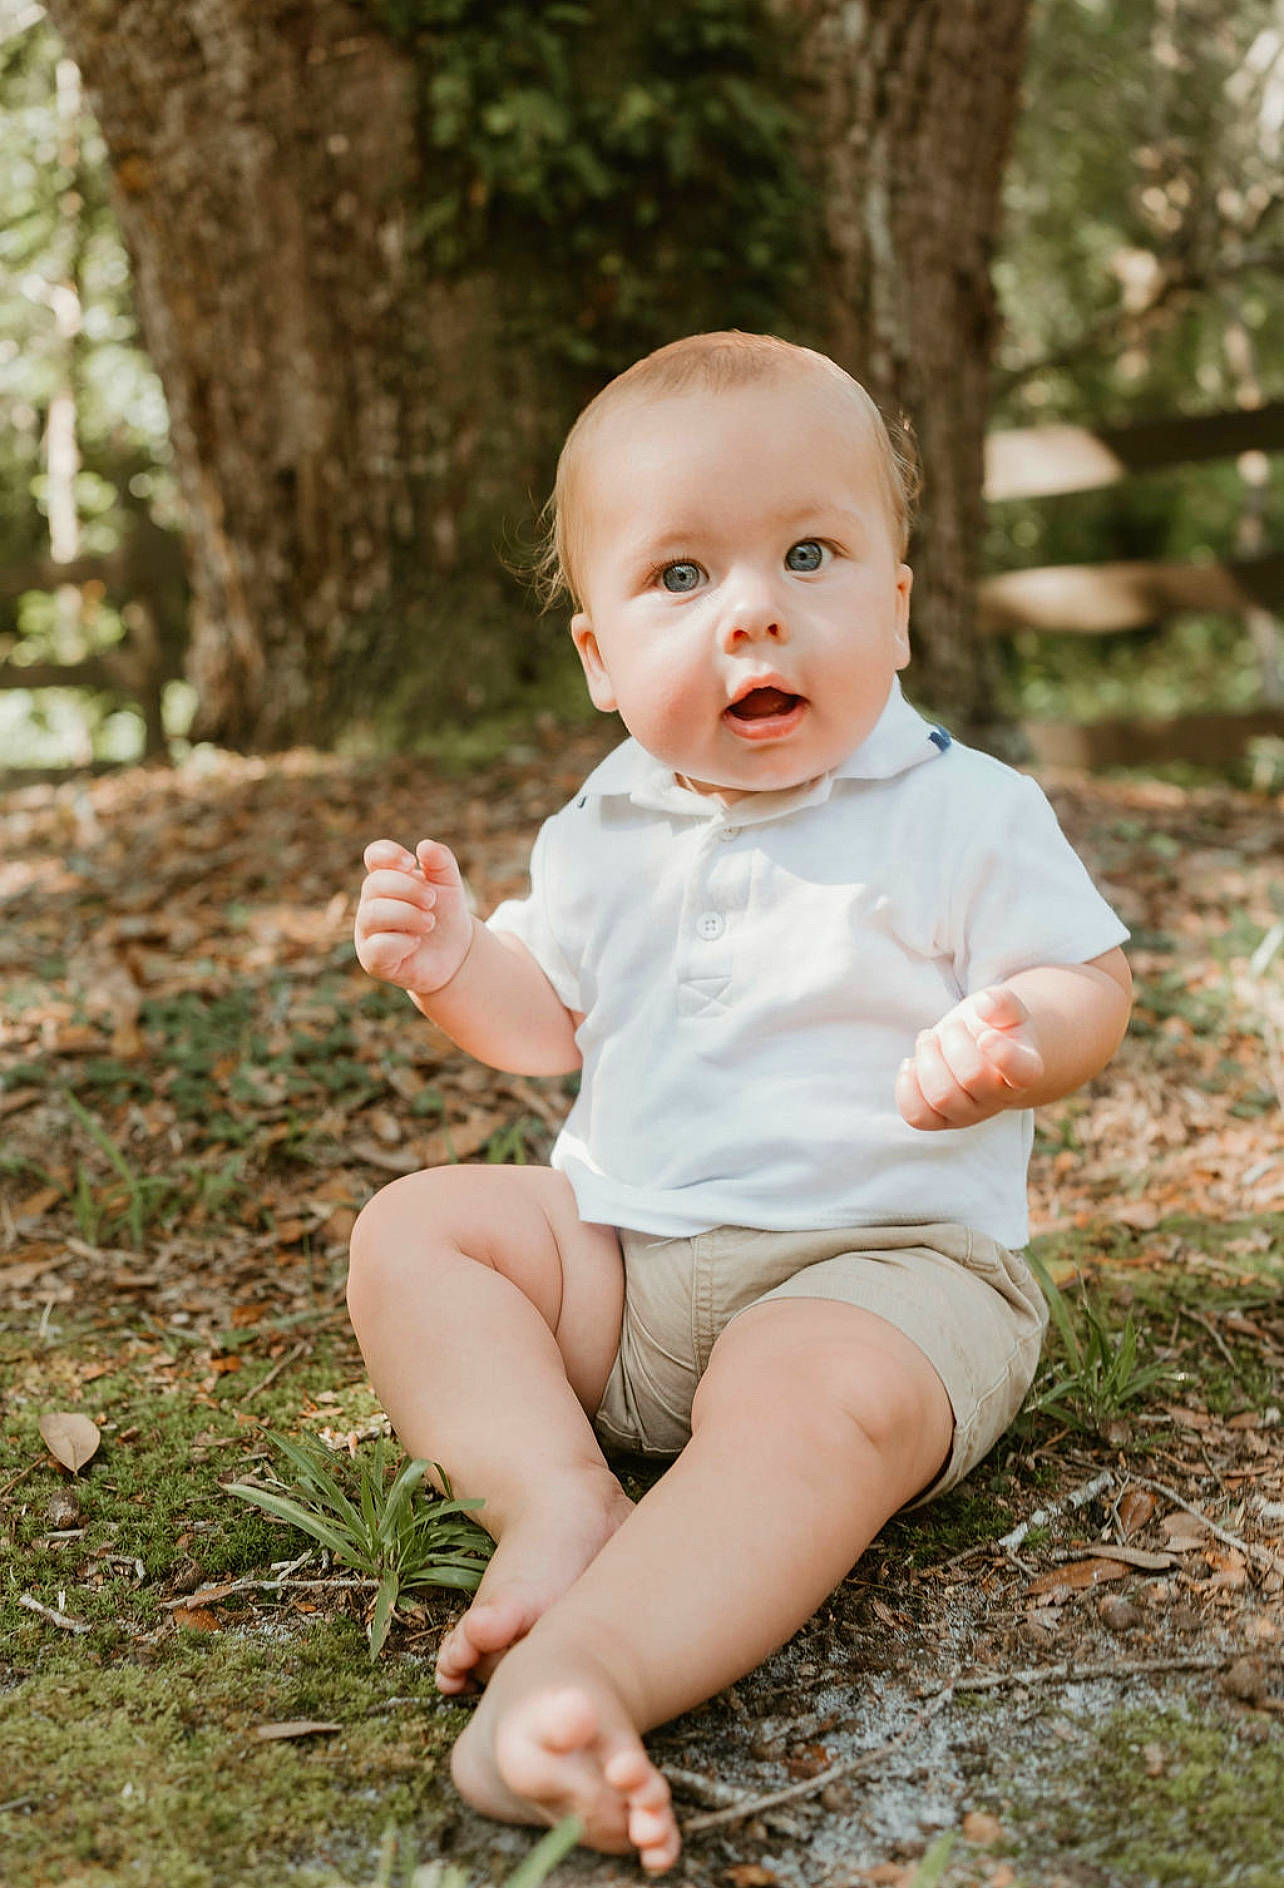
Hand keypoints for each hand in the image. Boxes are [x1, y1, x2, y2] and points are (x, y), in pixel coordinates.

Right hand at [354, 838, 474, 995]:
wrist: (456, 952)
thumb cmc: (445, 912)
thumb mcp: (449, 883)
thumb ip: (441, 861)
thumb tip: (424, 846)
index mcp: (387, 878)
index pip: (374, 856)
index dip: (388, 854)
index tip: (411, 862)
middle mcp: (372, 903)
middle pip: (374, 884)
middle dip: (408, 889)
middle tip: (432, 900)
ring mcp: (368, 932)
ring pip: (372, 914)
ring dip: (407, 915)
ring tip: (429, 922)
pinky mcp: (373, 960)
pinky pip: (377, 947)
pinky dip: (401, 942)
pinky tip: (416, 943)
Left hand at [896, 985, 1044, 1130]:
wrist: (981, 1048)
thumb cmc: (995, 1025)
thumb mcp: (1004, 1006)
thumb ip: (1000, 1002)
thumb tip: (982, 1008)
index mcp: (1025, 1068)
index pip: (1021, 1072)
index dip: (1002, 1053)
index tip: (986, 1034)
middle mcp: (1000, 1098)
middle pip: (972, 1076)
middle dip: (953, 1040)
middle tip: (951, 1026)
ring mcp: (969, 1113)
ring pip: (942, 1097)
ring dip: (927, 1058)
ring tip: (929, 1039)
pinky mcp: (939, 1119)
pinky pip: (917, 1115)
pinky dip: (907, 1086)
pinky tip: (912, 1063)